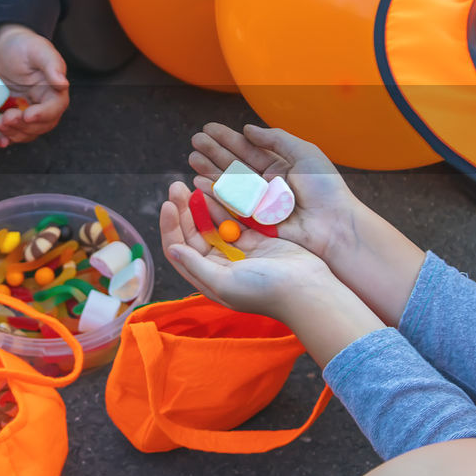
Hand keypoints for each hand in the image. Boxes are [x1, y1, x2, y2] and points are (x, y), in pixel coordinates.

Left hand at [0, 24, 69, 143]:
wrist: (3, 49)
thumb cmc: (23, 45)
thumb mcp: (37, 49)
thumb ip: (52, 64)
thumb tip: (63, 83)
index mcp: (54, 92)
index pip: (54, 109)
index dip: (42, 115)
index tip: (27, 115)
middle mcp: (43, 107)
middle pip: (40, 126)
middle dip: (23, 126)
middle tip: (6, 118)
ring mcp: (27, 114)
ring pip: (25, 133)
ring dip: (12, 132)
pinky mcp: (12, 118)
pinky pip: (9, 133)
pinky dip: (2, 136)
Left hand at [160, 180, 335, 318]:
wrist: (306, 289)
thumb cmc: (264, 291)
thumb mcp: (224, 282)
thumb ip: (196, 265)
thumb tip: (173, 248)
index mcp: (207, 276)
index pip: (179, 248)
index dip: (171, 227)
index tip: (168, 205)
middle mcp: (219, 263)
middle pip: (193, 232)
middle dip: (182, 210)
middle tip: (176, 186)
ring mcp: (237, 250)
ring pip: (211, 222)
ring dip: (200, 204)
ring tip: (190, 184)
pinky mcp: (255, 238)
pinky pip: (233, 217)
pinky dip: (223, 203)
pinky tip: (214, 188)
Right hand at [189, 123, 357, 261]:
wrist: (334, 226)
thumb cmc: (325, 189)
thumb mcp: (305, 154)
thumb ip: (276, 139)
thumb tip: (247, 129)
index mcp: (280, 166)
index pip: (248, 149)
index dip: (227, 138)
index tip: (208, 128)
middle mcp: (266, 183)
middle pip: (235, 164)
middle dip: (213, 152)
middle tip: (194, 140)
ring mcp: (259, 202)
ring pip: (229, 183)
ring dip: (209, 170)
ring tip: (191, 158)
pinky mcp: (254, 220)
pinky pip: (230, 205)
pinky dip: (214, 194)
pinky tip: (199, 182)